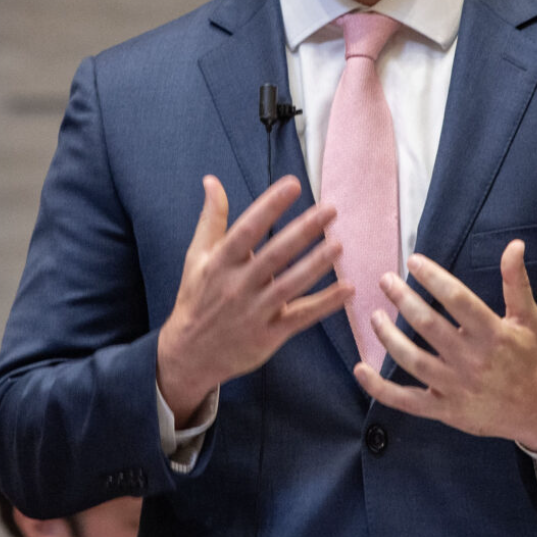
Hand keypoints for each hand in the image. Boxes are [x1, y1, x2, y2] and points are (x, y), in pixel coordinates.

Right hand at [157, 175, 346, 423]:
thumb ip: (211, 219)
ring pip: (290, 285)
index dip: (269, 206)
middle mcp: (237, 286)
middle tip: (330, 210)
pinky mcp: (269, 335)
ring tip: (339, 244)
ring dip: (317, 264)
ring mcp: (254, 312)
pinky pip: (301, 317)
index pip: (247, 229)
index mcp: (220, 263)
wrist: (189, 355)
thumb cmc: (196, 299)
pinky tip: (348, 288)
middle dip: (303, 230)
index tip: (292, 185)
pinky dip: (325, 304)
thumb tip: (212, 180)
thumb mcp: (196, 257)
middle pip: (275, 255)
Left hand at [353, 240, 536, 451]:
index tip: (413, 261)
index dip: (433, 278)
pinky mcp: (444, 409)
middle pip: (429, 326)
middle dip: (403, 299)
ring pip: (413, 360)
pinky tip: (360, 369)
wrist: (535, 411)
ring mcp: (456, 387)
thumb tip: (514, 246)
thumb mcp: (527, 319)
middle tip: (386, 280)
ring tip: (375, 315)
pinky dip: (380, 388)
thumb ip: (516, 282)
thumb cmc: (527, 358)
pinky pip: (406, 400)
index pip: (458, 300)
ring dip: (388, 336)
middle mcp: (472, 360)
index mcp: (493, 334)